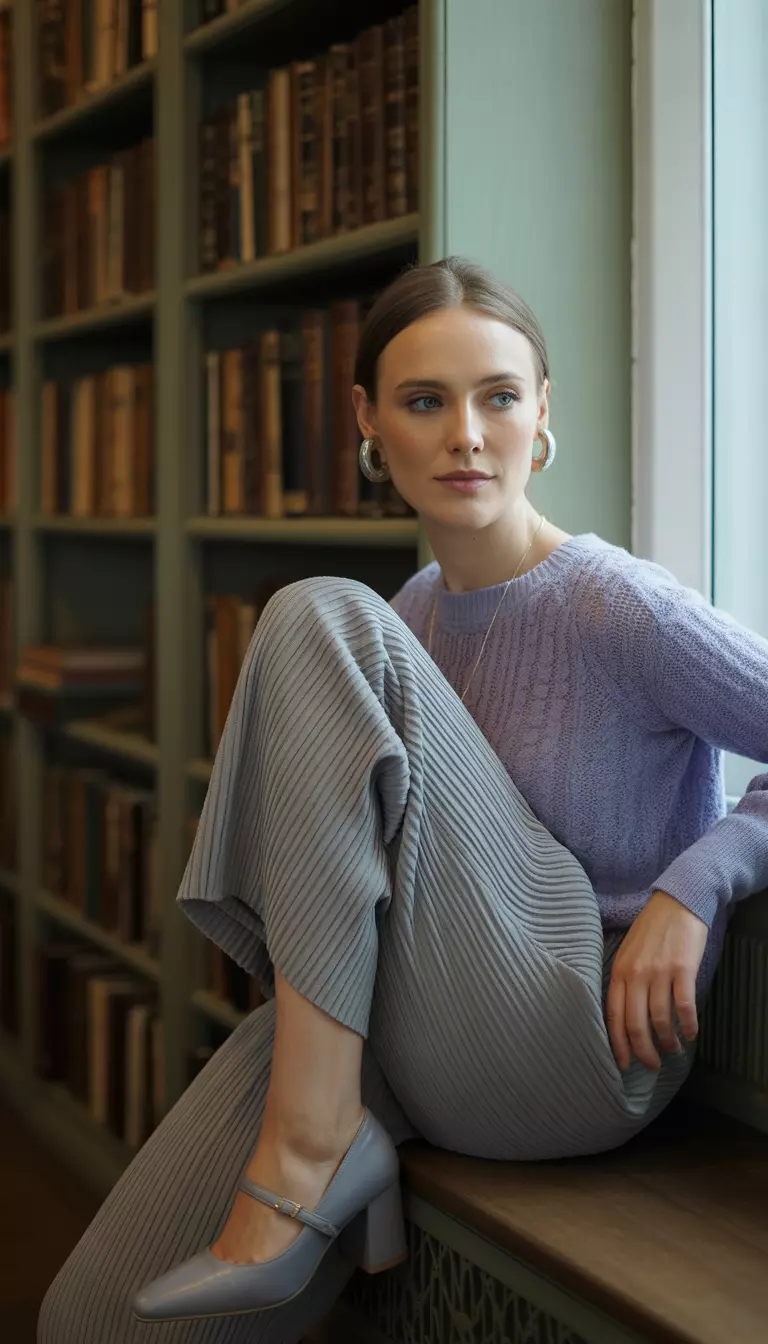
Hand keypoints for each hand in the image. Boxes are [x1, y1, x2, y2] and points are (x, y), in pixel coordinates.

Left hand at [606, 889, 707, 1071]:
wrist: (678, 902)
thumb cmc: (652, 929)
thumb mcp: (628, 952)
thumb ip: (625, 980)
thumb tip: (625, 1015)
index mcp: (619, 971)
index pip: (613, 1016)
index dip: (619, 1044)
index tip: (624, 1063)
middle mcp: (636, 974)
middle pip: (636, 1024)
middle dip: (644, 1051)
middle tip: (652, 1065)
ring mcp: (659, 972)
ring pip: (661, 1019)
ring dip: (668, 1040)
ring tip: (674, 1048)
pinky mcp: (682, 969)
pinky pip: (685, 1006)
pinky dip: (689, 1025)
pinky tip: (692, 1033)